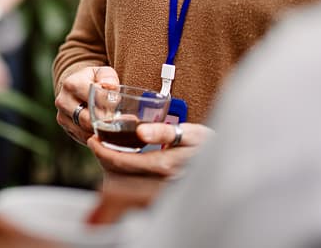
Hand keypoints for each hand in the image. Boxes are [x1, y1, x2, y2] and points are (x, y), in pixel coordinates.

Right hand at [54, 65, 119, 143]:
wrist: (76, 89)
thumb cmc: (93, 80)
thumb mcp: (102, 72)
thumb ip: (108, 77)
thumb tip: (111, 87)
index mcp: (71, 84)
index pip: (93, 98)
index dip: (109, 104)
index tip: (119, 105)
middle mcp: (63, 100)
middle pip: (88, 119)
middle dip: (106, 121)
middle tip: (119, 120)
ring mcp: (62, 116)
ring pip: (86, 131)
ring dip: (101, 131)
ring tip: (113, 126)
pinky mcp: (66, 127)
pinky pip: (84, 137)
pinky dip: (96, 137)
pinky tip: (104, 131)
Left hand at [87, 122, 213, 178]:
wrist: (228, 162)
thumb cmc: (209, 145)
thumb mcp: (191, 133)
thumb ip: (165, 132)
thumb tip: (141, 131)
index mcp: (164, 166)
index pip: (123, 162)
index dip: (103, 152)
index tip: (92, 139)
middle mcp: (161, 181)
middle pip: (121, 175)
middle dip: (103, 159)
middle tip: (94, 143)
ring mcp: (162, 188)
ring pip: (127, 182)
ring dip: (112, 166)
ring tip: (104, 149)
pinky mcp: (163, 190)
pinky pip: (136, 185)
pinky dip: (124, 173)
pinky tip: (122, 161)